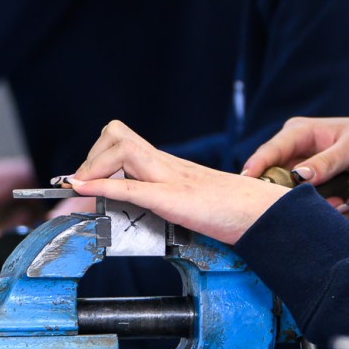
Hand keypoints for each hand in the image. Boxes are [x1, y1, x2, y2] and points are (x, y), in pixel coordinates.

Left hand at [65, 121, 289, 244]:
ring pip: (121, 148)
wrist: (263, 214)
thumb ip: (169, 198)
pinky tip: (84, 190)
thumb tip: (145, 207)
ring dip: (94, 167)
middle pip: (116, 134)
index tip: (84, 180)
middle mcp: (167, 164)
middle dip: (92, 157)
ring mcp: (171, 178)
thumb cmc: (234, 212)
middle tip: (86, 185)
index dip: (98, 156)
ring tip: (86, 189)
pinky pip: (132, 186)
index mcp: (170, 165)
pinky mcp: (175, 199)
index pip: (124, 140)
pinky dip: (102, 185)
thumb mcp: (191, 202)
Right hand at [239, 116, 348, 207]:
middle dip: (301, 197)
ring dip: (326, 205)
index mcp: (298, 133)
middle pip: (281, 182)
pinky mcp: (319, 189)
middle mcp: (296, 153)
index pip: (269, 152)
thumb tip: (299, 177)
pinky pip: (317, 205)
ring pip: (300, 198)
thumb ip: (327, 162)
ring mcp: (306, 172)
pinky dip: (338, 207)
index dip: (255, 169)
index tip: (246, 188)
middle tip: (332, 204)